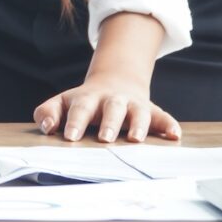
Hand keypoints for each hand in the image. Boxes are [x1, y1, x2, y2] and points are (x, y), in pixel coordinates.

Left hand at [35, 74, 179, 143]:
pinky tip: (174, 135)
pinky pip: (162, 117)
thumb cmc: (84, 102)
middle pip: (111, 109)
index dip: (75, 123)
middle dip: (108, 123)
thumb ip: (48, 112)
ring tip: (135, 138)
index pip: (80, 110)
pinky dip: (169, 125)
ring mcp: (133, 105)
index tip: (70, 137)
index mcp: (88, 99)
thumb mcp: (63, 102)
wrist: (115, 83)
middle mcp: (112, 100)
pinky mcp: (151, 111)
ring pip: (137, 112)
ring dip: (137, 125)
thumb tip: (46, 127)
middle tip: (104, 139)